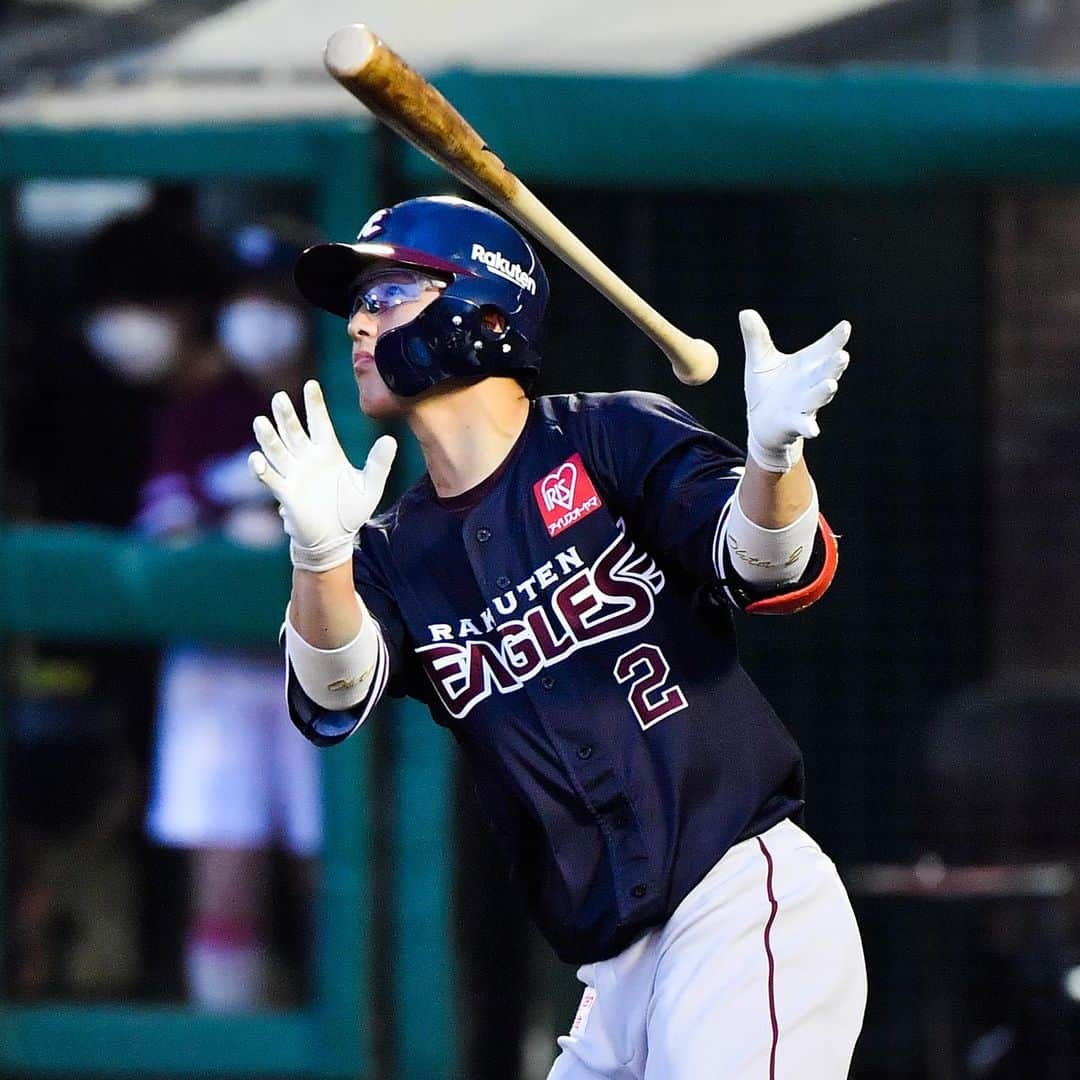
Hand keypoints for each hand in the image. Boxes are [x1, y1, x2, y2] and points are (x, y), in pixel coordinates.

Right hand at [248, 379, 396, 571]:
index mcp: (328, 451)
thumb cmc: (351, 510)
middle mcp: (307, 458)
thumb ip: (379, 463)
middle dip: (286, 415)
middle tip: (279, 397)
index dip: (314, 404)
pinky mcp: (286, 493)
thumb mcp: (370, 486)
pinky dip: (261, 469)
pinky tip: (256, 459)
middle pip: (294, 432)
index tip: (311, 384)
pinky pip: (270, 478)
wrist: (336, 538)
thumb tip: (390, 440)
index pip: (319, 422)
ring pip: (278, 450)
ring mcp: (294, 474)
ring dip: (269, 437)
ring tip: (260, 421)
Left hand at [740, 310, 850, 472]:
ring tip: (831, 385)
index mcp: (806, 364)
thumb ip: (756, 337)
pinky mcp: (793, 424)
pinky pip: (803, 425)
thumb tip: (745, 312)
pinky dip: (808, 427)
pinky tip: (813, 430)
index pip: (824, 348)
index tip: (845, 326)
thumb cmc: (767, 389)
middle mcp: (810, 383)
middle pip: (825, 372)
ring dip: (824, 392)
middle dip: (834, 365)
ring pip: (817, 397)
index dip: (835, 338)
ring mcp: (803, 405)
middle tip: (843, 355)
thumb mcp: (760, 361)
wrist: (761, 424)